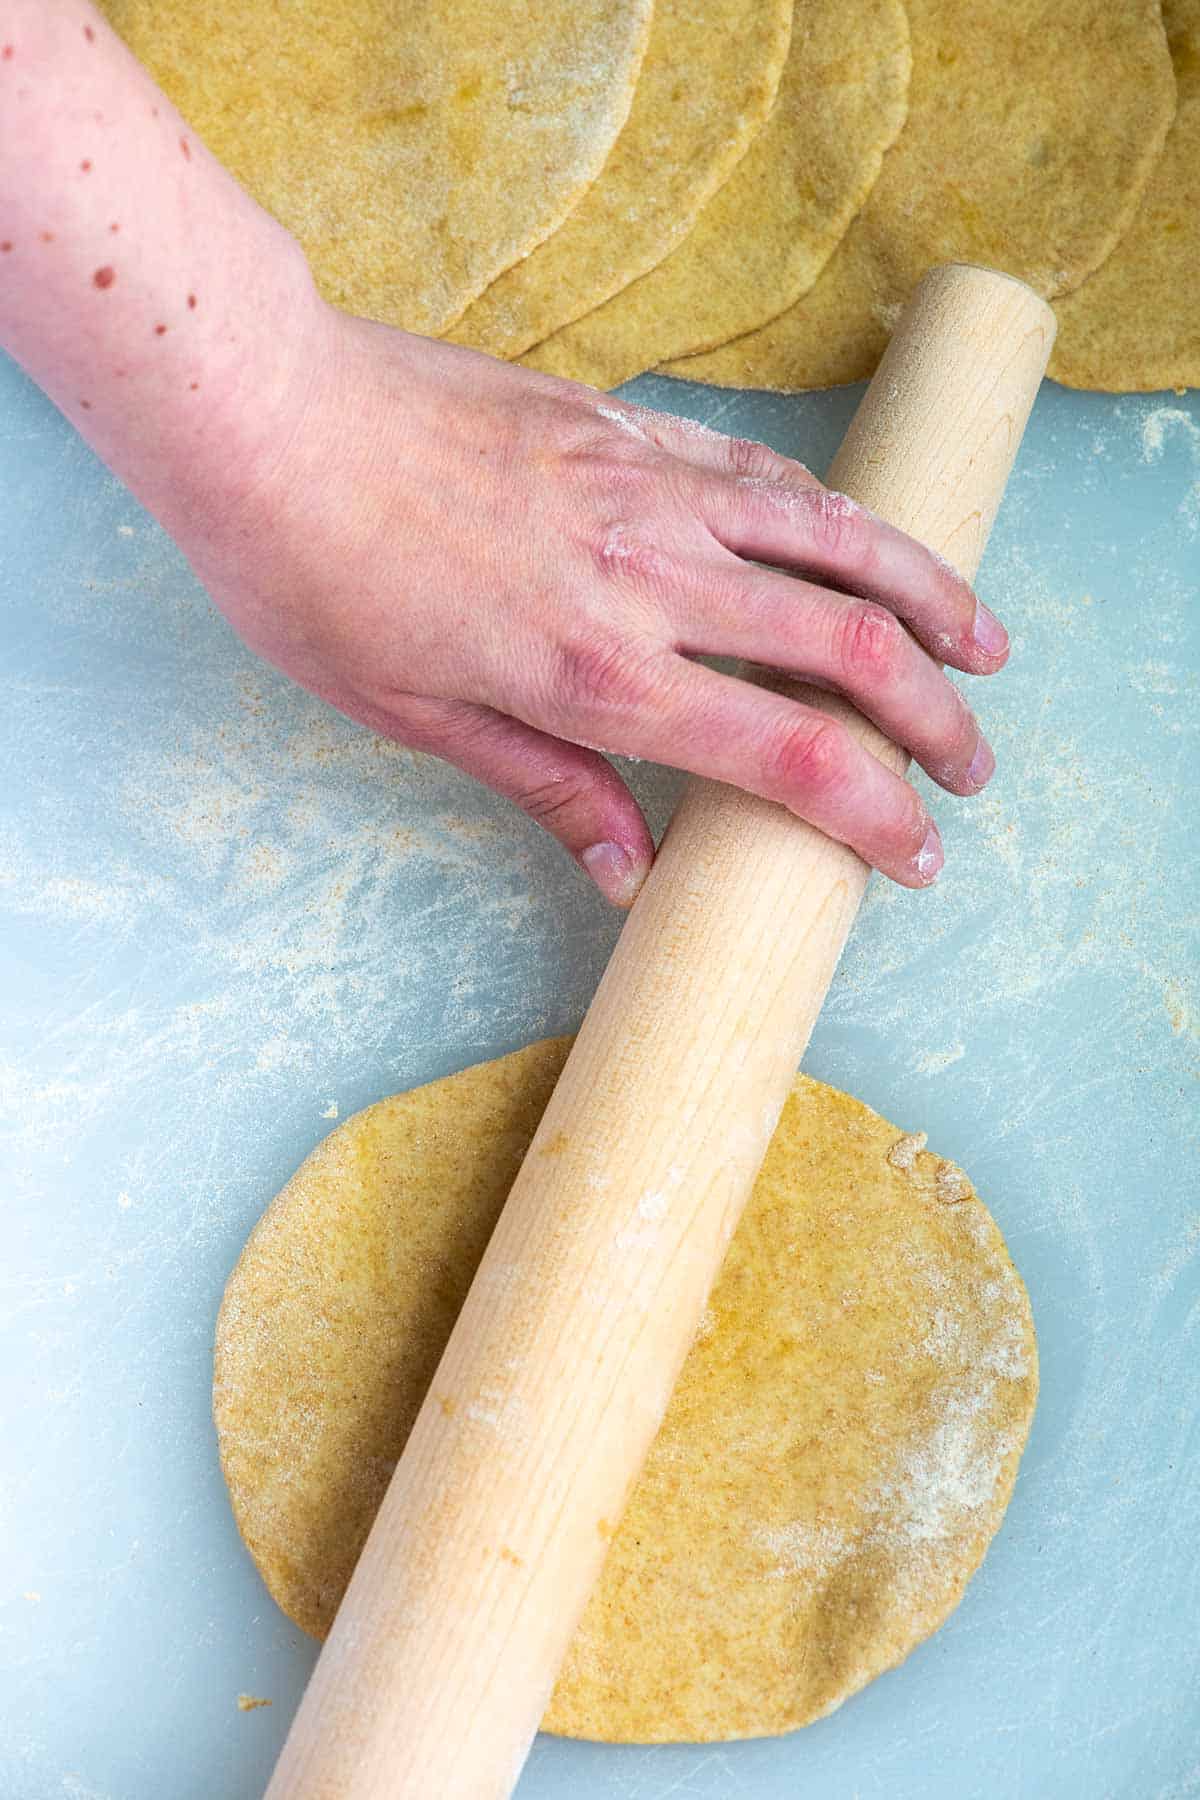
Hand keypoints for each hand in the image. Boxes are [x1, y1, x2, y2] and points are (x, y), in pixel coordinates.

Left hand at [185, 300, 1008, 905]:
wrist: (265, 413)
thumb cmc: (313, 575)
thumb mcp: (414, 715)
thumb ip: (545, 786)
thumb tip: (629, 870)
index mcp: (593, 672)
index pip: (787, 753)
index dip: (875, 812)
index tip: (917, 853)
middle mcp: (648, 578)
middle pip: (849, 647)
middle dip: (935, 718)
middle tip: (974, 766)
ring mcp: (649, 489)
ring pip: (839, 539)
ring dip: (930, 597)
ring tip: (985, 646)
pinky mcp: (630, 427)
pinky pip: (763, 472)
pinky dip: (832, 516)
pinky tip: (860, 545)